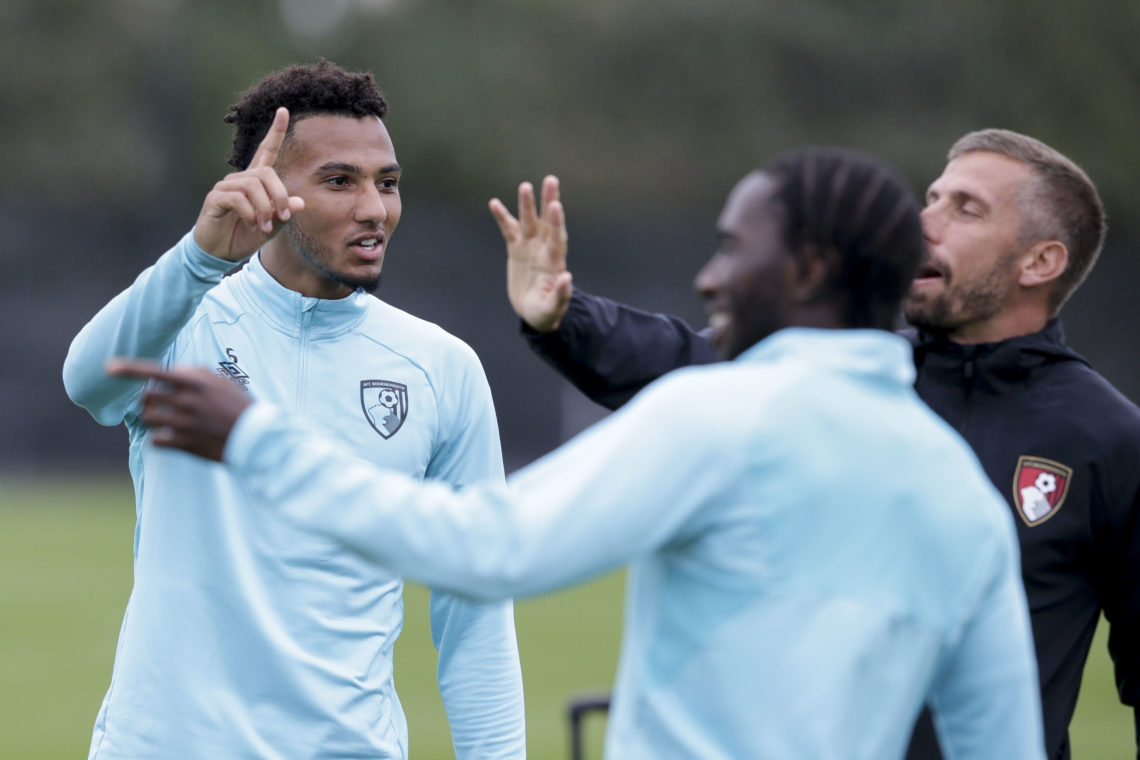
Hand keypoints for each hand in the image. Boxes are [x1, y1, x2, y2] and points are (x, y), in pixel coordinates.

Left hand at [105, 358, 254, 461]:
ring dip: (153, 420)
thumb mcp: (223, 382)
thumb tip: (174, 370)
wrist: (256, 437)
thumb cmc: (240, 407)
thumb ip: (197, 373)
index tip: (109, 367)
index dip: (129, 369)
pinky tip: (171, 438)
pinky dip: (160, 439)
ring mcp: (185, 424)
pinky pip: (157, 441)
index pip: (155, 372)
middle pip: (146, 398)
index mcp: (195, 383)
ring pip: (148, 420)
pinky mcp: (186, 444)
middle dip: (148, 401)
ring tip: (167, 422)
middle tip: (158, 405)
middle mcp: (187, 401)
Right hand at [193, 107, 305, 261]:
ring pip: (253, 185)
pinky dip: (250, 212)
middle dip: (280, 195)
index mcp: (255, 181)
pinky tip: (251, 223)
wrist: (220, 252)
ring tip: (264, 225)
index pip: (267, 151)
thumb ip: (284, 214)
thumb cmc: (245, 235)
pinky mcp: (215, 198)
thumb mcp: (271, 226)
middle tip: (283, 216)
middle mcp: (240, 179)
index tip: (284, 111)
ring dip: (265, 208)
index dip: (276, 132)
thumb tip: (300, 202)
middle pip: (266, 173)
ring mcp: (226, 186)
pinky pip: (238, 198)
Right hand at [489, 175, 572, 332]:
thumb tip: (567, 277)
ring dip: (526, 204)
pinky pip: (508, 230)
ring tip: (525, 186)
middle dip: (548, 201)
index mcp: (554, 262)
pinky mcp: (516, 250)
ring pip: (528, 222)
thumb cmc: (547, 313)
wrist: (535, 313)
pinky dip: (502, 217)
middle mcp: (543, 250)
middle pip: (546, 222)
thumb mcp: (553, 309)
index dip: (556, 222)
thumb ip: (561, 294)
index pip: (556, 238)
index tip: (555, 205)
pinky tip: (494, 203)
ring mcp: (530, 248)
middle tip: (551, 180)